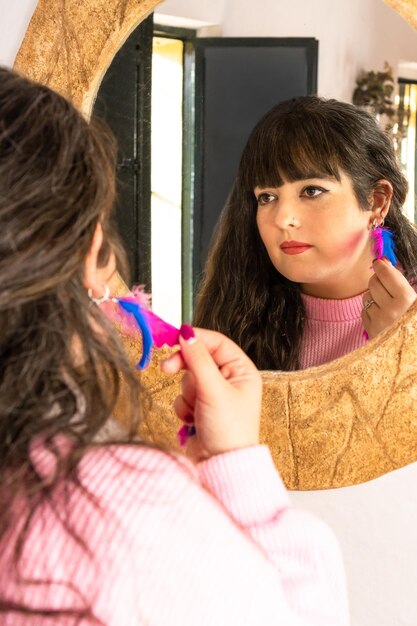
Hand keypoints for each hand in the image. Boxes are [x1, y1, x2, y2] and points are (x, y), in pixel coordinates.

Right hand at [161, 326, 261, 460]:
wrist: (220, 465)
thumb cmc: (228, 429)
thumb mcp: (213, 389)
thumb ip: (197, 359)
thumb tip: (186, 331)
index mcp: (241, 370)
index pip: (216, 343)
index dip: (195, 339)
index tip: (173, 338)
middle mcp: (229, 380)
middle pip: (198, 358)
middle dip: (184, 368)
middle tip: (166, 369)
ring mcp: (213, 394)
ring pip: (187, 378)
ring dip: (187, 394)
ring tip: (196, 410)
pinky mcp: (200, 407)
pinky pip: (182, 395)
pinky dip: (183, 407)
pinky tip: (192, 420)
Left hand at [362, 257, 416, 338]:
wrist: (410, 342)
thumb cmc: (411, 313)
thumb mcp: (410, 294)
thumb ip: (396, 278)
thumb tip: (381, 260)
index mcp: (406, 299)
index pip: (384, 274)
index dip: (380, 266)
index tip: (379, 262)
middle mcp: (392, 311)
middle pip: (373, 282)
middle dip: (378, 281)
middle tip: (387, 288)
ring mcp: (379, 321)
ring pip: (366, 296)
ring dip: (374, 297)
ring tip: (386, 306)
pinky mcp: (370, 330)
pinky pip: (363, 310)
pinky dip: (370, 310)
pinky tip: (381, 316)